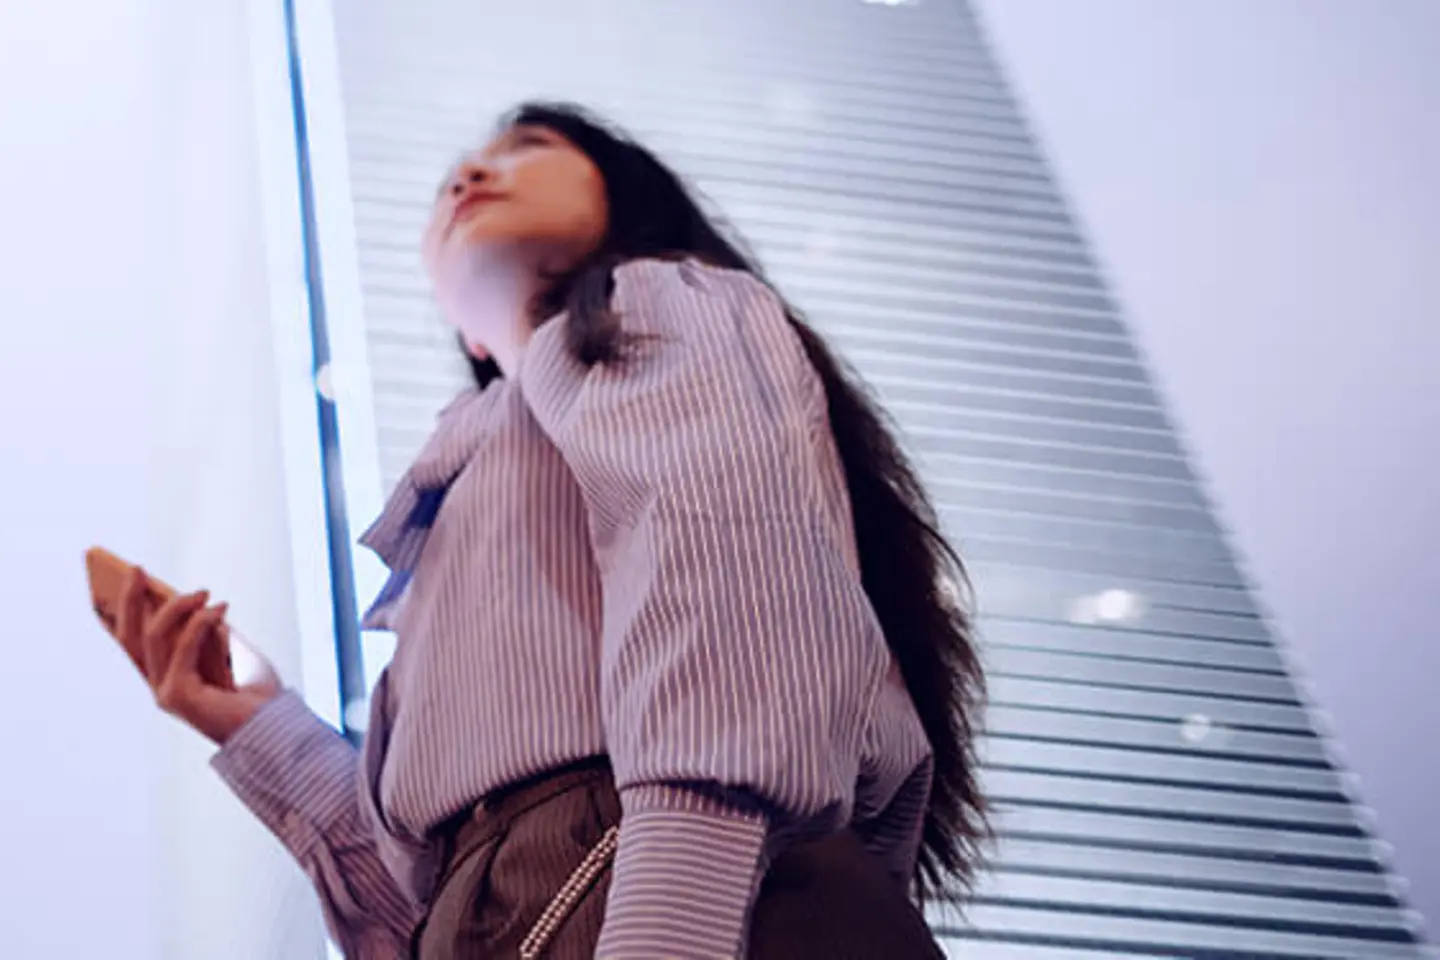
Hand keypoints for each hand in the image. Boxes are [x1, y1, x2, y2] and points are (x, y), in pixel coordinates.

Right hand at [119, 567, 282, 745]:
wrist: (275, 728)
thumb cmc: (257, 695)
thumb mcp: (230, 653)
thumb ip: (209, 633)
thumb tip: (198, 604)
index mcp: (168, 678)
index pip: (134, 643)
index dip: (124, 610)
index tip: (130, 577)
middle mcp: (159, 686)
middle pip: (130, 637)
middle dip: (129, 600)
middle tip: (136, 569)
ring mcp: (165, 693)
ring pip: (153, 637)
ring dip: (178, 607)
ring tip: (203, 591)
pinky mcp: (179, 696)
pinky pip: (183, 648)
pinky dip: (201, 623)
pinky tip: (220, 608)